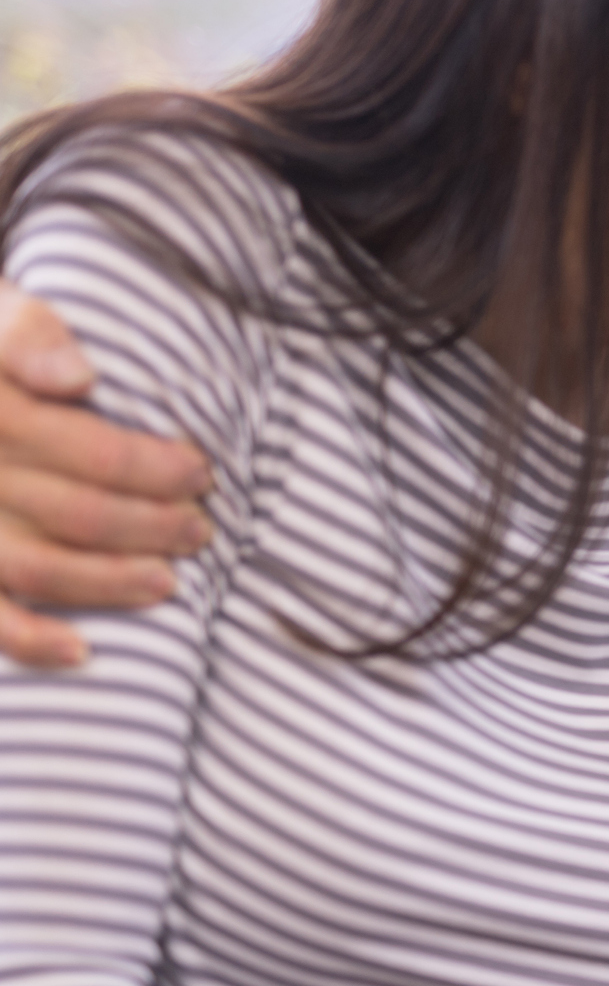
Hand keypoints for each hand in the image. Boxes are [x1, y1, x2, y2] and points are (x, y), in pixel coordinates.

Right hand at [0, 283, 211, 667]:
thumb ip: (30, 333)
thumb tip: (78, 379)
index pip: (92, 452)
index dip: (157, 468)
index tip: (202, 471)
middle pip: (78, 513)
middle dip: (153, 525)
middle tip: (201, 527)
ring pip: (38, 566)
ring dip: (111, 581)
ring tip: (169, 582)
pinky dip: (29, 638)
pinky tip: (82, 652)